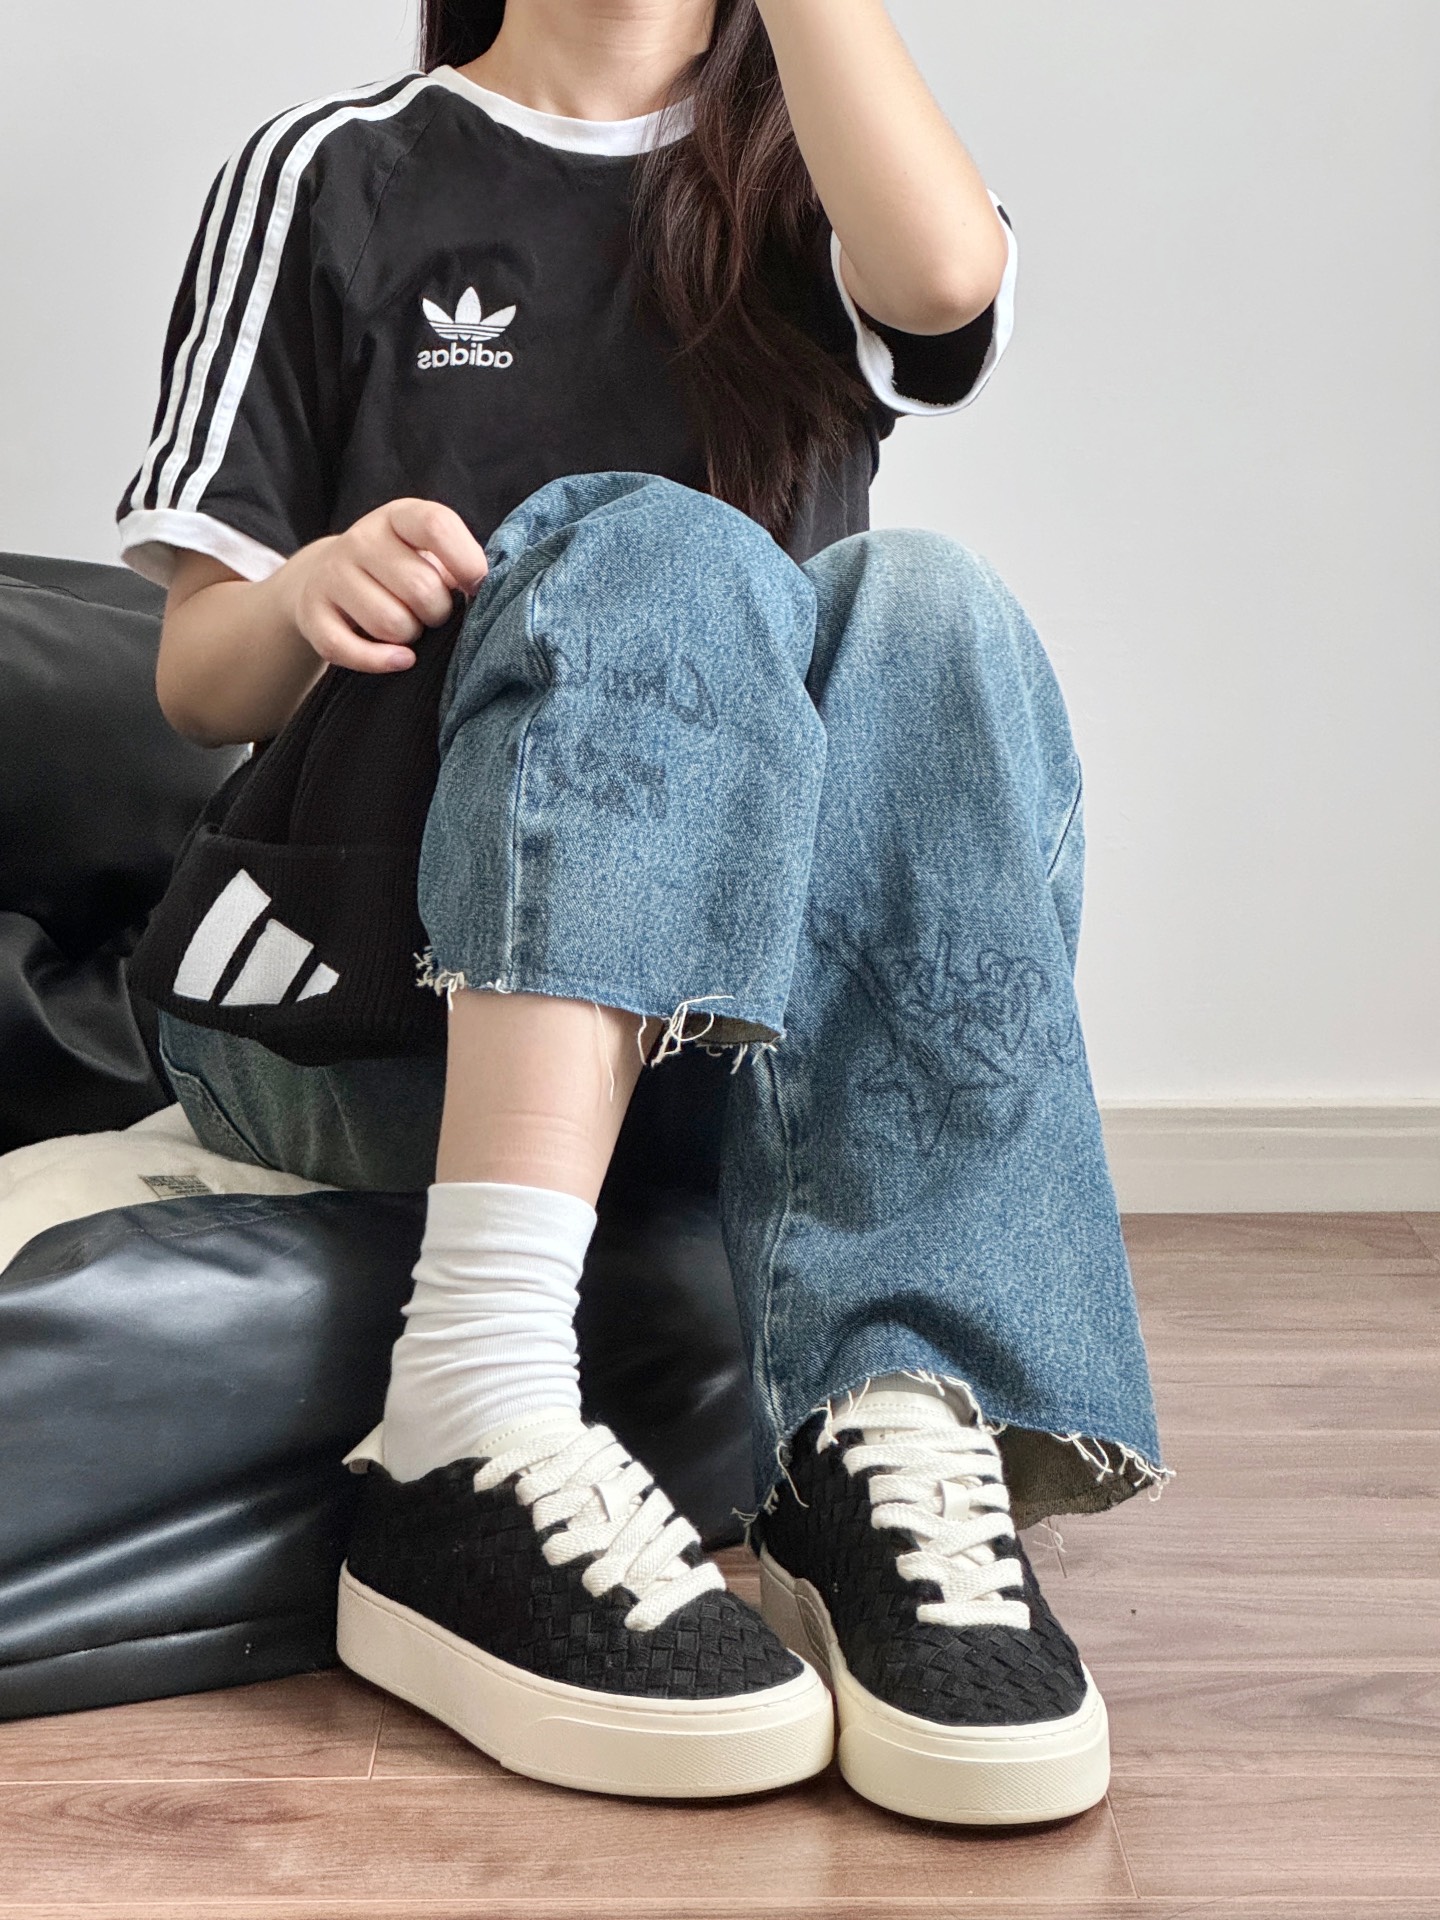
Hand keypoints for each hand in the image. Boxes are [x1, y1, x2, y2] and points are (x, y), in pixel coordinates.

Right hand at [279, 498, 488, 672]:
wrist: (331, 579)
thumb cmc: (402, 570)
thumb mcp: (430, 554)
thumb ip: (459, 564)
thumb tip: (486, 593)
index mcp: (398, 517)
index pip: (436, 525)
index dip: (467, 561)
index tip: (476, 586)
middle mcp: (361, 539)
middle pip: (420, 588)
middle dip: (439, 613)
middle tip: (434, 615)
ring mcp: (331, 575)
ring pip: (391, 624)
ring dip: (411, 638)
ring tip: (409, 627)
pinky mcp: (312, 613)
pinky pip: (350, 650)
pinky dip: (382, 662)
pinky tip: (400, 658)